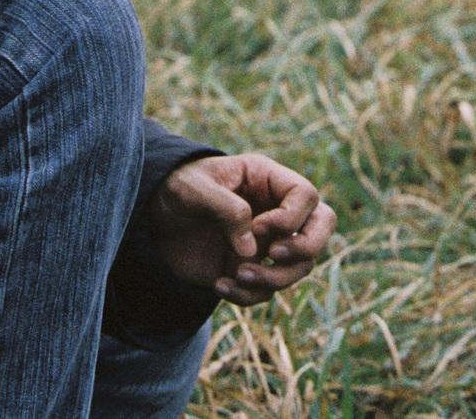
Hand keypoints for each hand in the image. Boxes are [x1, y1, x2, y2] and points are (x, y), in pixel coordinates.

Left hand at [148, 153, 336, 306]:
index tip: (257, 228)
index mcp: (268, 180)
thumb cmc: (176, 191)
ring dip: (274, 278)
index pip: (306, 197)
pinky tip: (218, 285)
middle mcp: (276, 212)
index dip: (289, 218)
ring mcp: (267, 243)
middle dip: (306, 247)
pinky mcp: (252, 269)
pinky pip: (267, 291)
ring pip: (300, 267)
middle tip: (274, 254)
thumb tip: (252, 250)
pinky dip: (248, 294)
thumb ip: (226, 208)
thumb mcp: (194, 189)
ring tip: (237, 275)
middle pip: (322, 227)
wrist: (153, 221)